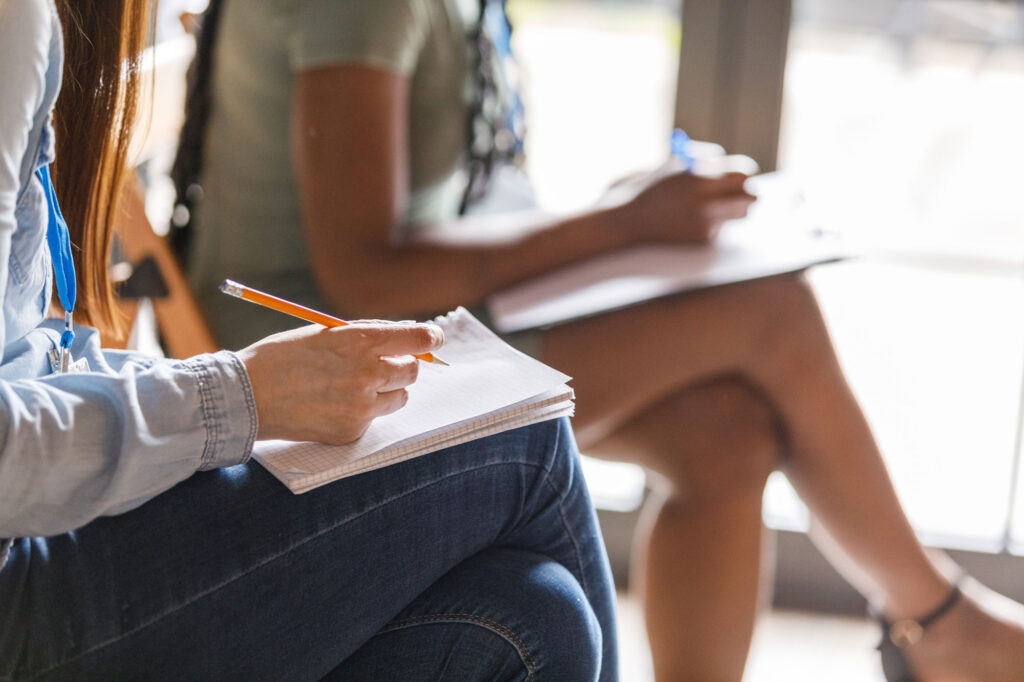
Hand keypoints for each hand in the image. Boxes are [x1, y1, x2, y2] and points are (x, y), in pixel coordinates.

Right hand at [236, 322, 443, 443]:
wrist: (247, 396)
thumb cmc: (282, 358)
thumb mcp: (325, 333)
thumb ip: (366, 335)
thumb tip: (404, 334)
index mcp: (360, 341)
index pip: (417, 338)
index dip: (429, 339)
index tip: (432, 340)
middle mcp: (367, 373)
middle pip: (413, 370)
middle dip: (403, 365)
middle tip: (384, 364)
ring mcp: (362, 406)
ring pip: (398, 397)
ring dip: (386, 390)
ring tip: (352, 386)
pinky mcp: (353, 430)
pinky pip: (374, 419)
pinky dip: (362, 411)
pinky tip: (332, 405)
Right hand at [622, 168, 756, 244]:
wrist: (619, 223)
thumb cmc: (639, 189)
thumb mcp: (667, 163)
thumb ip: (696, 158)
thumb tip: (721, 159)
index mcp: (697, 176)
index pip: (742, 171)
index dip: (742, 171)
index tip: (739, 174)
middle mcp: (705, 200)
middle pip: (749, 193)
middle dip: (746, 191)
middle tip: (741, 192)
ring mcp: (704, 222)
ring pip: (741, 212)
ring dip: (733, 207)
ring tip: (712, 207)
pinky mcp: (701, 240)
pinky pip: (719, 228)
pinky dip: (711, 225)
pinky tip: (688, 224)